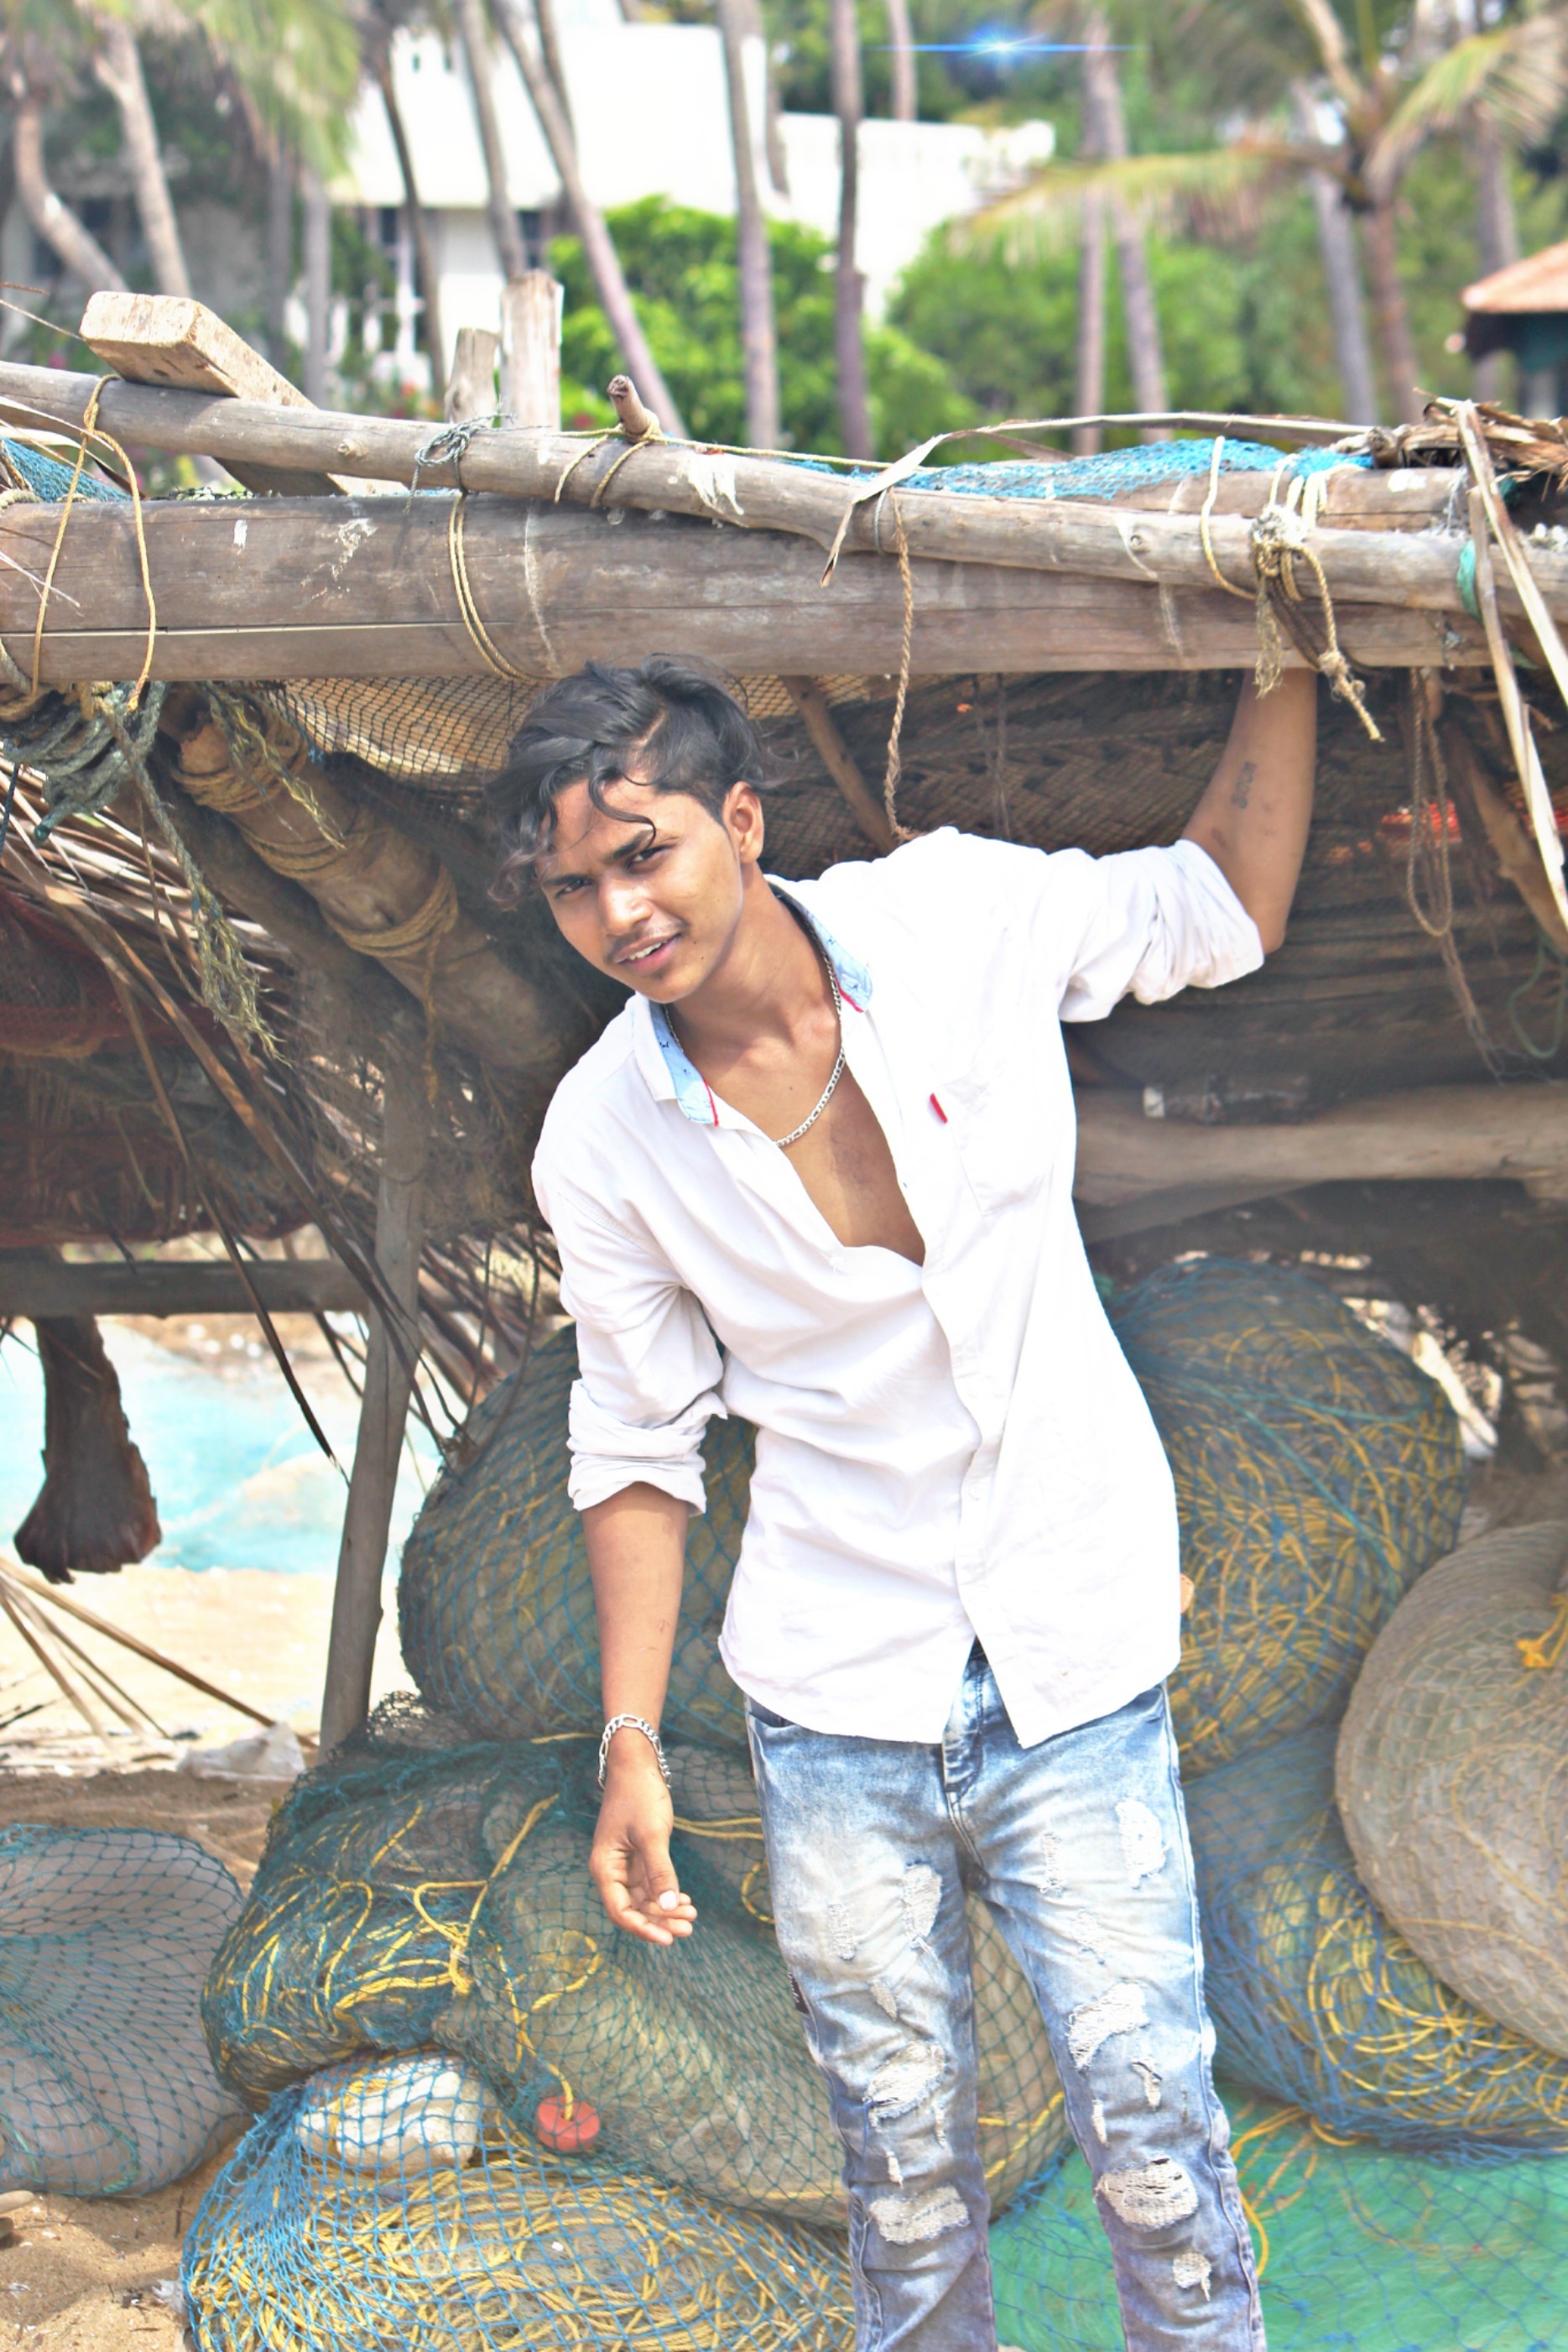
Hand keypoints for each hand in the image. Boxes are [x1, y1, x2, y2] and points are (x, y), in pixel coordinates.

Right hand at [589, 1732, 697, 1947]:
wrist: (637, 1765)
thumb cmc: (640, 1795)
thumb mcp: (652, 1835)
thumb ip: (660, 1872)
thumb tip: (670, 1906)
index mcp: (604, 1868)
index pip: (620, 1911)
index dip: (643, 1928)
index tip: (668, 1939)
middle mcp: (610, 1871)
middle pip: (633, 1909)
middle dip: (660, 1921)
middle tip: (689, 1928)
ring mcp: (624, 1865)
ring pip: (644, 1899)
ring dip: (666, 1909)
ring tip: (692, 1916)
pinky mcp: (636, 1857)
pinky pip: (650, 1885)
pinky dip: (666, 1893)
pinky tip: (685, 1901)